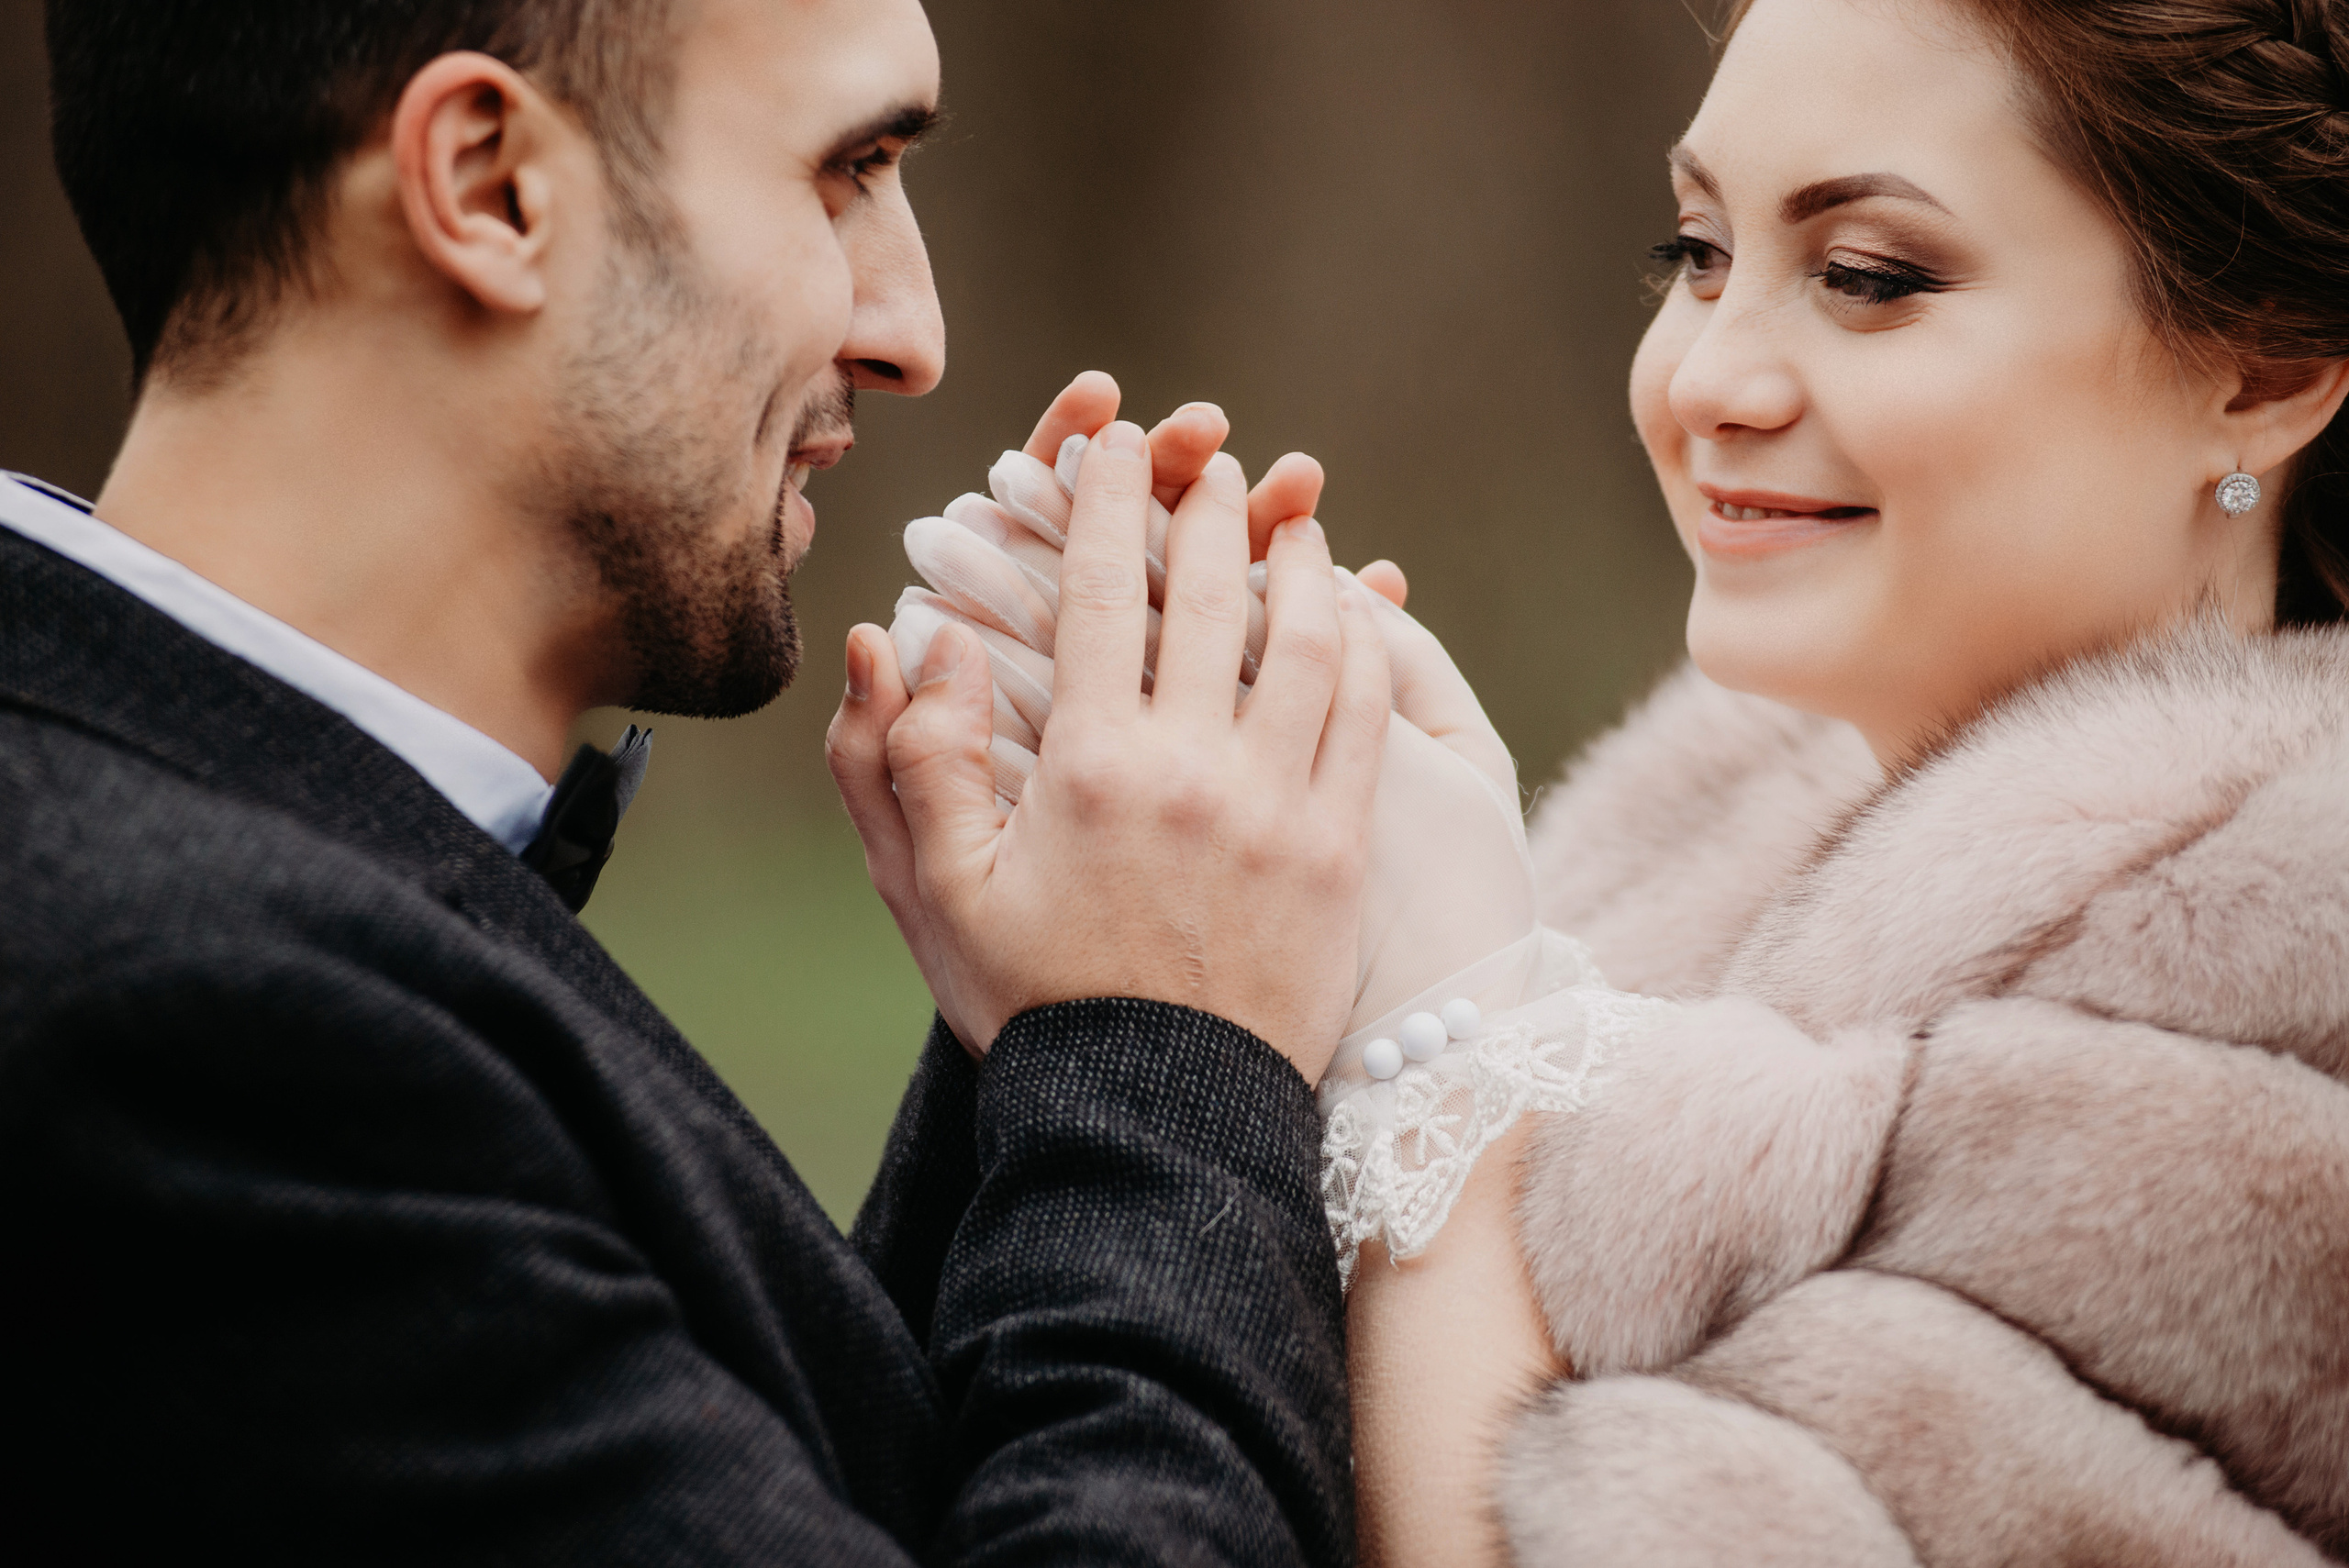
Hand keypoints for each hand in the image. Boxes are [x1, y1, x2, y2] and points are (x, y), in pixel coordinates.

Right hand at [890, 425, 1536, 1035]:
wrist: (1153, 1117)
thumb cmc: (1034, 1002)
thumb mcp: (938, 890)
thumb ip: (908, 757)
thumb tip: (903, 636)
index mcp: (1088, 766)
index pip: (1102, 592)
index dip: (1108, 500)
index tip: (1113, 440)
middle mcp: (1192, 770)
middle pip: (1214, 594)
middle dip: (1212, 508)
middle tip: (1212, 461)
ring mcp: (1280, 808)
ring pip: (1310, 643)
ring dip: (1304, 565)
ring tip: (1294, 523)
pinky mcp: (1342, 850)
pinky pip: (1369, 719)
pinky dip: (1365, 648)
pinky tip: (1356, 618)